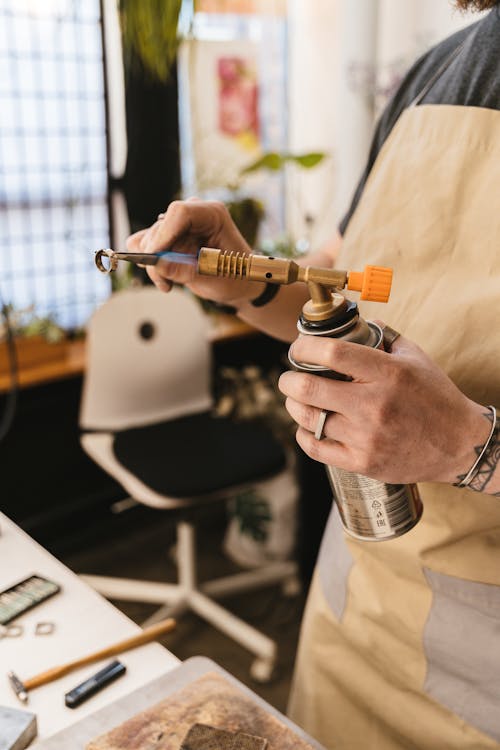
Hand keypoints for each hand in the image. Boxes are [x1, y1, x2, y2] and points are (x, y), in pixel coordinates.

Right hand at [126, 199, 263, 304]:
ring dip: (153, 264)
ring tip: (168, 283)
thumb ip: (186, 270)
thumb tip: (158, 265)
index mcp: (212, 215)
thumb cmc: (235, 276)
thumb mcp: (214, 276)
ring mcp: (179, 226)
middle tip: (164, 281)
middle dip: (157, 257)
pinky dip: (150, 264)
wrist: (238, 283)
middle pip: (160, 227)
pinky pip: (145, 245)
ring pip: (149, 238)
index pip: (180, 212)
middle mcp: (193, 215)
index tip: (153, 256)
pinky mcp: (169, 238)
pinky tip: (164, 279)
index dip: (163, 233)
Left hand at [278, 327, 489, 484]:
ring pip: (309, 419)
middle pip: (309, 388)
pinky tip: (308, 426)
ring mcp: (367, 436)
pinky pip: (317, 448)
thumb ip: (384, 336)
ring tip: (297, 400)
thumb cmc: (436, 398)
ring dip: (294, 406)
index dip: (305, 347)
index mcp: (387, 373)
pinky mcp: (363, 462)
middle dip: (288, 380)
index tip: (298, 348)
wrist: (460, 445)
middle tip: (288, 377)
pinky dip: (305, 435)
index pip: (332, 353)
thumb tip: (356, 322)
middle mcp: (374, 405)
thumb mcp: (417, 358)